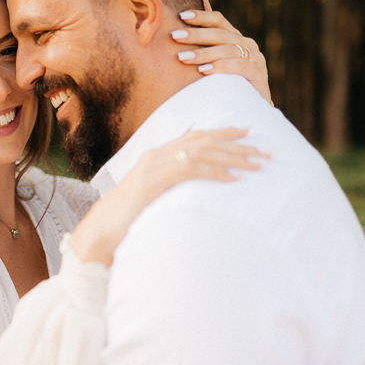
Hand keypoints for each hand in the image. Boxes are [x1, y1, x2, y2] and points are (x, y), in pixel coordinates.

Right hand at [69, 128, 268, 265]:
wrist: (100, 232)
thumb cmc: (127, 220)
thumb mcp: (153, 198)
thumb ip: (171, 187)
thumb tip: (196, 190)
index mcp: (156, 155)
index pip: (195, 136)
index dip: (223, 132)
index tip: (249, 132)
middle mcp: (155, 154)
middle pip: (202, 140)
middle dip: (236, 144)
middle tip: (265, 151)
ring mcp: (153, 166)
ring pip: (200, 151)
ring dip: (232, 157)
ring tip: (256, 164)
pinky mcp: (153, 181)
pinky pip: (190, 169)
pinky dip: (215, 172)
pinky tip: (234, 178)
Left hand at [170, 1, 272, 105]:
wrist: (248, 110)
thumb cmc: (225, 83)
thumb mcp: (213, 60)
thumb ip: (205, 40)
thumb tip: (197, 5)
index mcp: (235, 37)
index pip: (218, 20)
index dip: (201, 16)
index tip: (181, 15)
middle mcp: (247, 44)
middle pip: (220, 34)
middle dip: (196, 34)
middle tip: (174, 36)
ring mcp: (255, 59)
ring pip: (228, 50)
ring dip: (203, 53)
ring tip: (182, 57)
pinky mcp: (259, 74)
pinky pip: (240, 66)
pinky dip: (221, 66)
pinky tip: (204, 70)